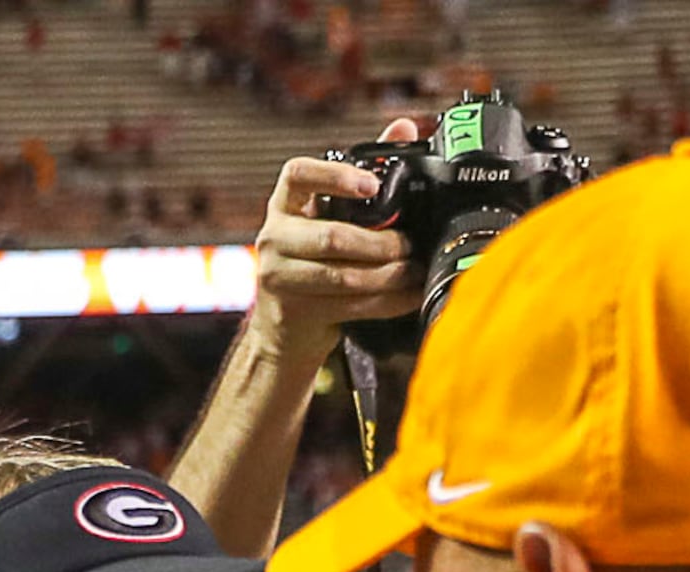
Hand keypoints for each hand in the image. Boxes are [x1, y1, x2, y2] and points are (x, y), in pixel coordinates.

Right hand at [245, 121, 423, 365]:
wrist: (285, 327)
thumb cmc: (314, 261)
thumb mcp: (330, 215)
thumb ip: (364, 170)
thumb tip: (405, 126)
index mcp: (286, 204)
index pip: (298, 175)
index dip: (335, 176)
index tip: (371, 185)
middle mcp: (275, 236)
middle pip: (332, 237)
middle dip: (382, 244)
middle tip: (410, 246)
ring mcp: (279, 276)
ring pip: (344, 276)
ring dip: (389, 276)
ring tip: (414, 272)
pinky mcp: (294, 310)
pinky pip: (350, 305)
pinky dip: (387, 302)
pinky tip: (408, 296)